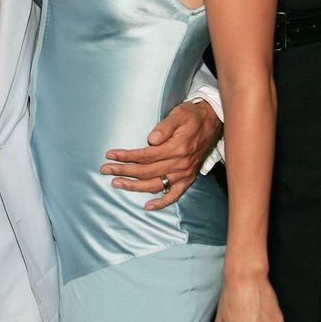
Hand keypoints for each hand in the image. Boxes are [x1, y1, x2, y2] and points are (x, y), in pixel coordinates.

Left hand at [101, 101, 221, 209]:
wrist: (214, 122)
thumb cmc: (193, 116)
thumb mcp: (179, 114)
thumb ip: (164, 127)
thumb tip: (150, 140)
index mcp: (176, 148)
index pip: (145, 156)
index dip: (126, 156)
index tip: (110, 155)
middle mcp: (179, 164)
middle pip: (145, 171)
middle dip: (123, 171)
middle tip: (106, 170)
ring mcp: (184, 173)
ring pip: (155, 185)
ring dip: (134, 186)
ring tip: (117, 184)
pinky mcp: (188, 178)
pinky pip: (174, 195)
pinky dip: (161, 203)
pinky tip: (147, 207)